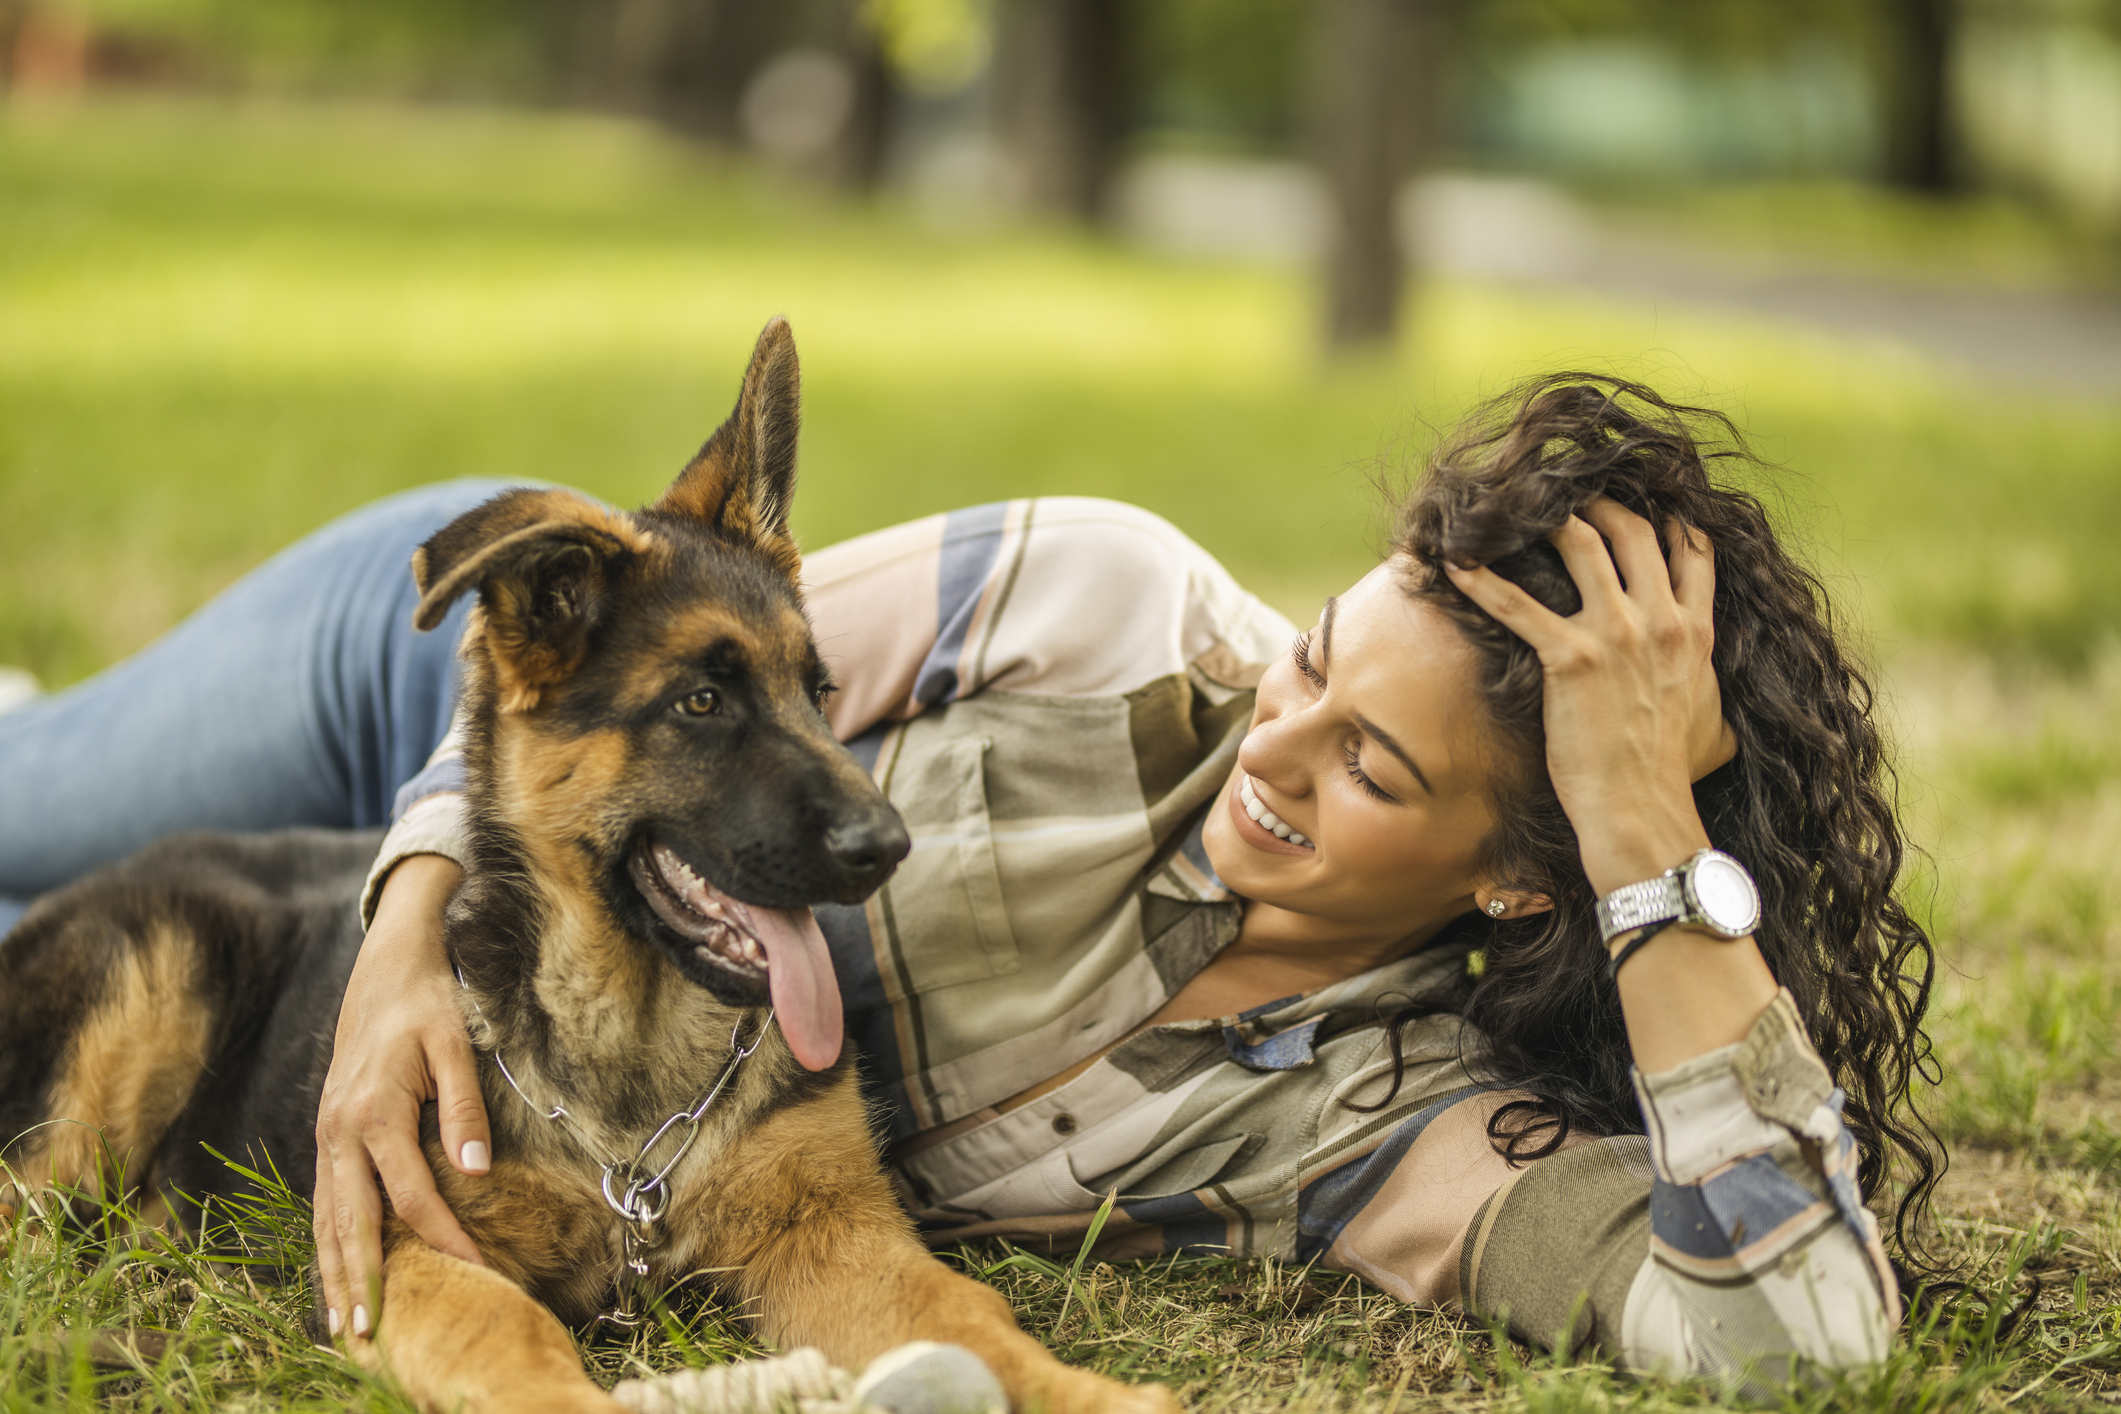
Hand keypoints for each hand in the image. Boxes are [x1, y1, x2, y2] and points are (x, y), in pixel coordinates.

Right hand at [314, 853, 488, 1343]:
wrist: (388, 959)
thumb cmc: (427, 998)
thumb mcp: (455, 1043)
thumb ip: (464, 1108)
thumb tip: (476, 1171)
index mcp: (374, 1112)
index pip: (412, 1196)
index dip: (444, 1238)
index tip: (472, 1272)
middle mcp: (340, 1130)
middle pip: (351, 1222)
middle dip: (362, 1280)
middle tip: (369, 1335)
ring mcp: (327, 1132)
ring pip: (327, 1216)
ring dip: (335, 1270)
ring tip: (344, 1324)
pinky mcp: (328, 1130)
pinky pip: (325, 1197)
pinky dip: (328, 1239)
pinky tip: (336, 1269)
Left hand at [1445, 498, 1735, 896]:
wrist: (1643, 809)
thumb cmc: (1669, 775)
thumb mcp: (1709, 722)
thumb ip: (1707, 691)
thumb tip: (1710, 704)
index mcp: (1695, 631)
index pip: (1692, 549)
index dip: (1664, 515)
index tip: (1638, 497)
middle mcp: (1661, 620)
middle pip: (1633, 530)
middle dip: (1598, 502)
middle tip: (1564, 493)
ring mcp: (1618, 634)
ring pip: (1582, 544)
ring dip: (1545, 520)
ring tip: (1514, 509)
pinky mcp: (1572, 658)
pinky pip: (1519, 604)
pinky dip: (1483, 579)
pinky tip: (1455, 562)